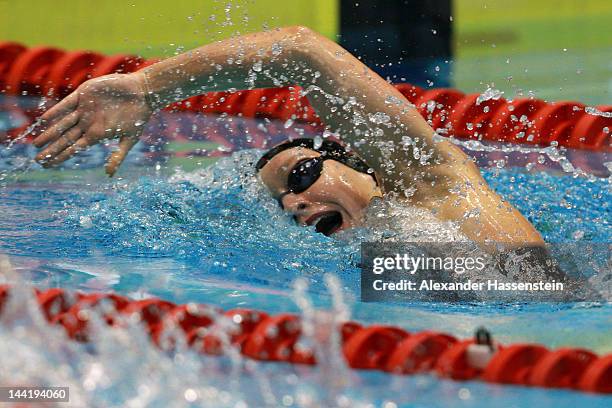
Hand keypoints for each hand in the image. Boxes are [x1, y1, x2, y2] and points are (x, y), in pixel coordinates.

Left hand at [33, 72, 152, 175]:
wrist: (142, 93)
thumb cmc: (139, 116)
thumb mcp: (130, 139)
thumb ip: (118, 156)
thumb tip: (109, 174)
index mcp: (96, 134)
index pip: (74, 148)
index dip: (60, 157)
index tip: (48, 165)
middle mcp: (87, 123)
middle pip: (65, 138)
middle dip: (51, 149)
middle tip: (38, 160)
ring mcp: (84, 109)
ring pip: (62, 123)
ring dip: (49, 133)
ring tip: (36, 143)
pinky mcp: (83, 94)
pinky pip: (66, 104)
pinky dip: (56, 111)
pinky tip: (45, 119)